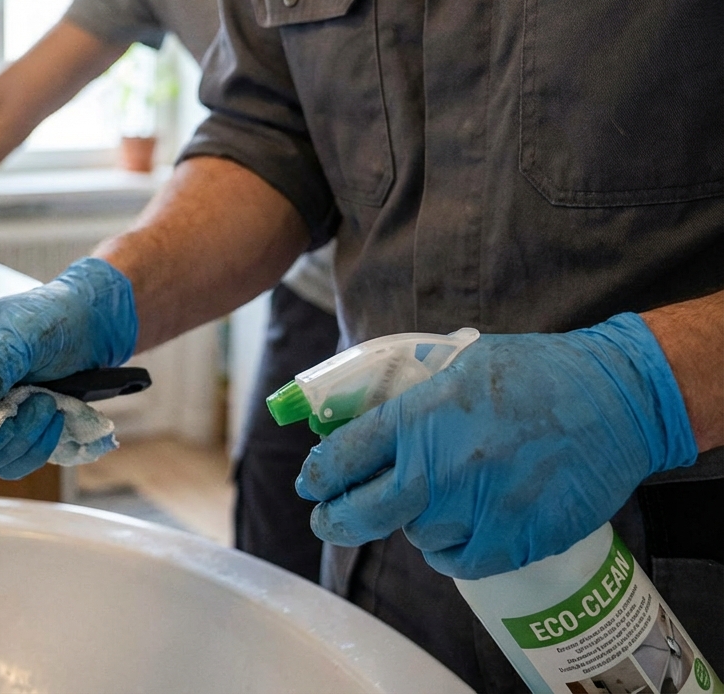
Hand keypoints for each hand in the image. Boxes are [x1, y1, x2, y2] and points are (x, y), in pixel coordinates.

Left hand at [296, 313, 696, 579]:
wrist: (619, 401)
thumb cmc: (538, 375)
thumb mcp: (460, 367)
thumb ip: (412, 399)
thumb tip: (363, 418)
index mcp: (419, 419)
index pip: (342, 457)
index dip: (318, 475)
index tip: (311, 484)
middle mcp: (441, 469)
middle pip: (359, 515)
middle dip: (334, 520)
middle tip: (328, 520)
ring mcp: (478, 510)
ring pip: (416, 537)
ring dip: (417, 523)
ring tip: (441, 499)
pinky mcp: (515, 541)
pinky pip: (459, 562)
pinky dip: (454, 550)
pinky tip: (463, 528)